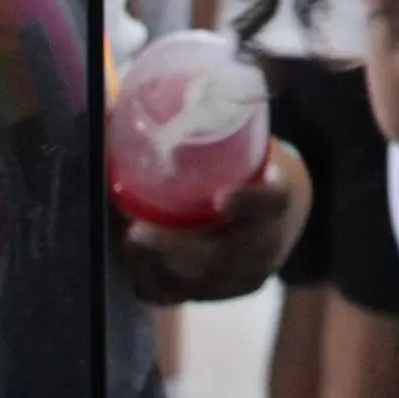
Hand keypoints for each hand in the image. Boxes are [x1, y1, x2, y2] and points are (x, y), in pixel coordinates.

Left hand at [115, 140, 311, 304]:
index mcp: (279, 204)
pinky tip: (129, 261)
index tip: (221, 198)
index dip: (249, 203)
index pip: (272, 203)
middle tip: (135, 232)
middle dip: (174, 247)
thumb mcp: (244, 149)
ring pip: (194, 282)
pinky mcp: (218, 294)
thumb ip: (206, 131)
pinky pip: (178, 294)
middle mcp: (266, 248)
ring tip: (119, 244)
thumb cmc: (247, 171)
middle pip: (220, 256)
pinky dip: (150, 279)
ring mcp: (242, 278)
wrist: (275, 218)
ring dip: (152, 265)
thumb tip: (120, 103)